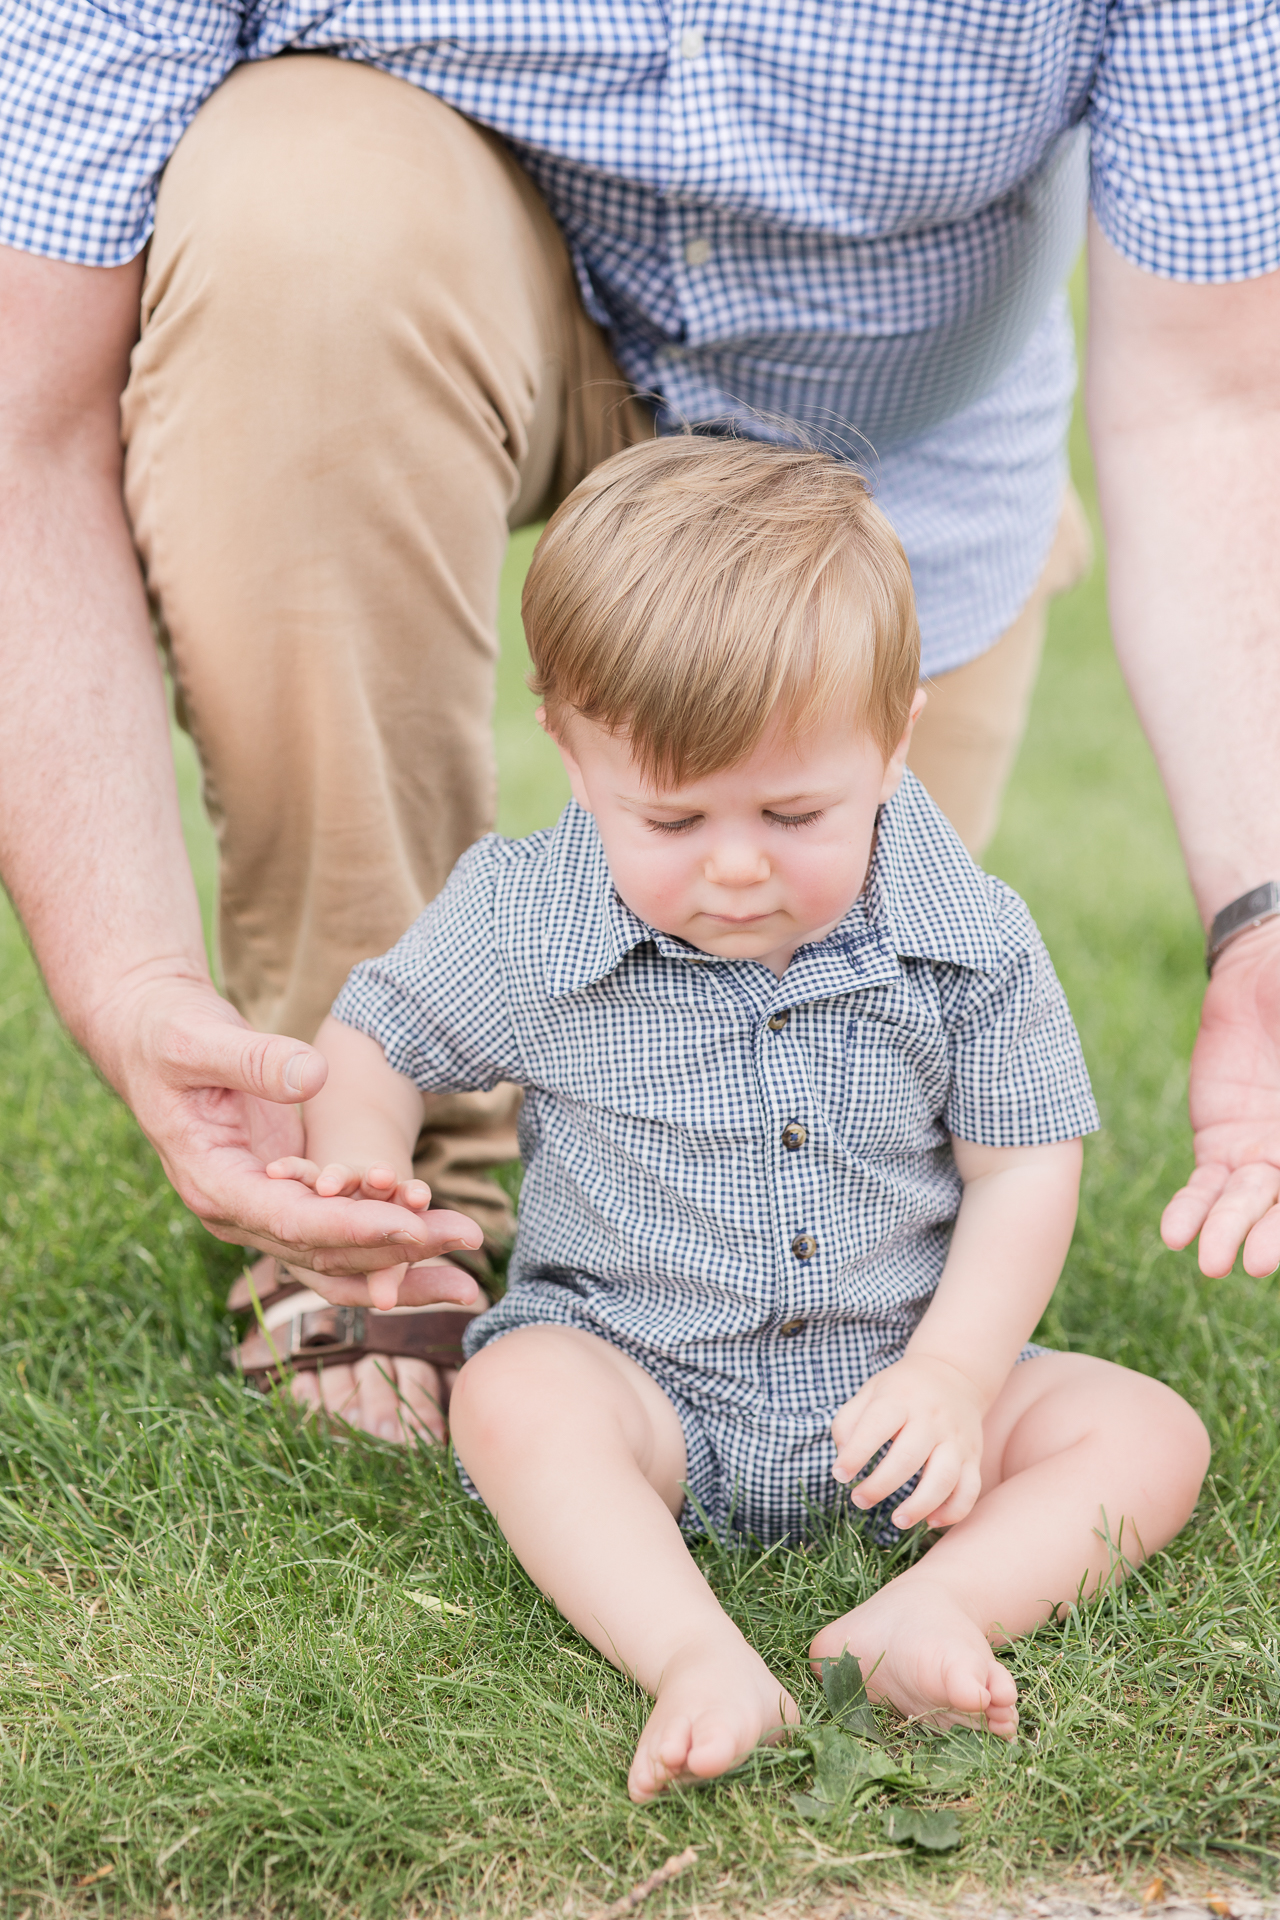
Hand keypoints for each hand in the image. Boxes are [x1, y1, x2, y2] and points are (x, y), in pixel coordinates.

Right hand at [97, 971, 482, 1287]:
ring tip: (469, 1276)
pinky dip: (391, 1244)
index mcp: (215, 1185)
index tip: (409, 1227)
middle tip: (466, 1239)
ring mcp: (266, 1211)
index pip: (292, 1223)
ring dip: (404, 1265)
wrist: (157, 1037)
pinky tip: (442, 1244)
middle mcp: (240, 1214)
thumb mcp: (199, 1038)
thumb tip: (314, 1076)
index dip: (352, 1228)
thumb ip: (253, 1059)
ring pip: (339, 1259)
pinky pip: (344, 1234)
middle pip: (325, 1254)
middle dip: (397, 1253)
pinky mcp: (290, 1197)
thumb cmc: (170, 1034)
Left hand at [830, 1353, 985, 1530]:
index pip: (876, 1427)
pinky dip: (953, 1511)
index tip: (840, 1475)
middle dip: (880, 1486)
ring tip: (897, 1520)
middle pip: (908, 1458)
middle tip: (859, 1500)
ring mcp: (956, 1439)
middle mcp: (931, 1419)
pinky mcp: (972, 1456)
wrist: (954, 1374)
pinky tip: (931, 1520)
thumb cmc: (902, 1390)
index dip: (856, 1454)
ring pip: (944, 1478)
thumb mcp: (870, 1391)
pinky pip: (970, 1490)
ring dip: (920, 1505)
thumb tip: (842, 1458)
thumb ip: (848, 1422)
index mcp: (900, 1399)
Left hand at [1161, 922, 1279, 1278]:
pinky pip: (1204, 1187)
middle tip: (1257, 1263)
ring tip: (1211, 1262)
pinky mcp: (1219, 1146)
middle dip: (1274, 1237)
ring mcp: (1262, 1157)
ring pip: (1245, 1205)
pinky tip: (1174, 1234)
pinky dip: (1190, 1210)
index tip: (1279, 1240)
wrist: (1263, 975)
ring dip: (1228, 1233)